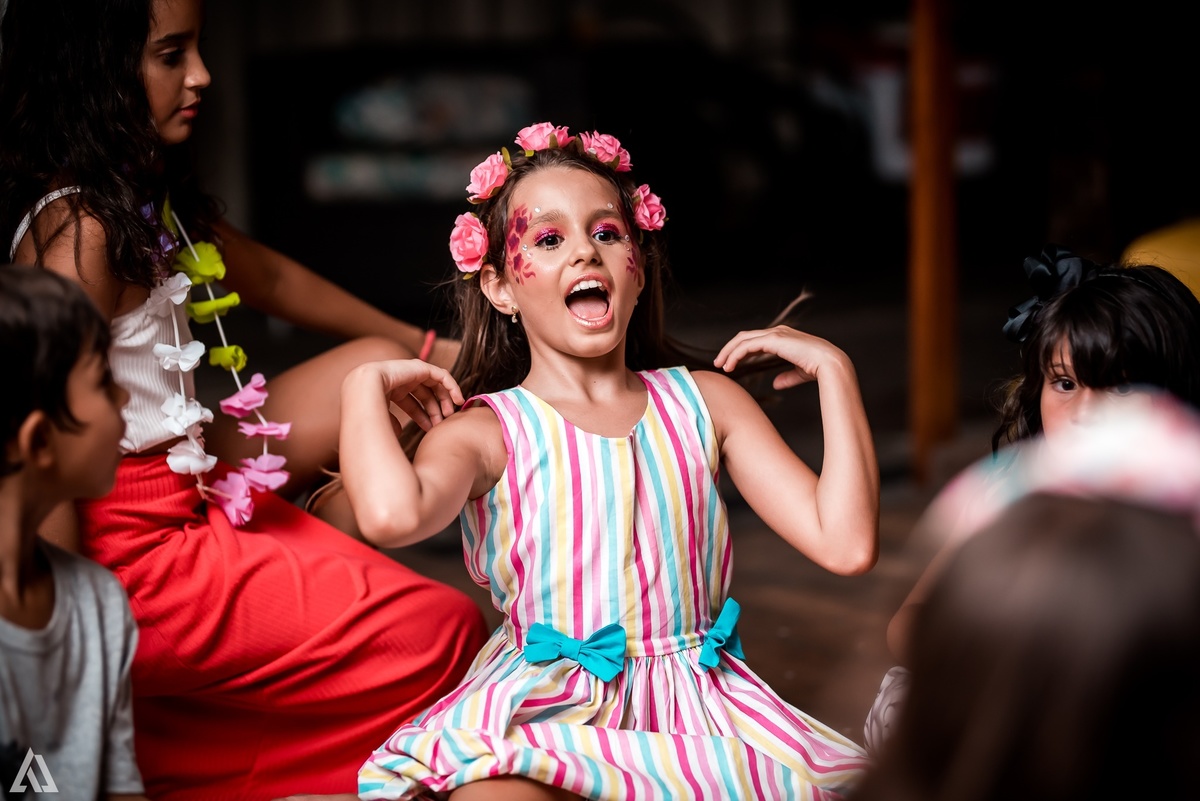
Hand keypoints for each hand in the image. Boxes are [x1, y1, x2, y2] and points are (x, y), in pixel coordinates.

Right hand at [352, 359, 464, 431]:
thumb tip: (398, 431)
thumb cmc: (366, 407)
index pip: (411, 403)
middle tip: (442, 423)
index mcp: (391, 390)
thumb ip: (390, 422)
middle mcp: (401, 379)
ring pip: (435, 384)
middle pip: (425, 394)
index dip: (422, 416)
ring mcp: (410, 371)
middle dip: (434, 409)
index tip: (430, 429)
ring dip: (444, 399)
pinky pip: (441, 375)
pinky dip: (451, 386)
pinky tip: (457, 399)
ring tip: (450, 415)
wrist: (363, 390)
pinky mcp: (420, 367)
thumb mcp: (381, 418)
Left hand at [713, 325, 850, 390]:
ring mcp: (775, 334)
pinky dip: (736, 354)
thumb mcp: (799, 373)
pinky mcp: (774, 340)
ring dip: (729, 352)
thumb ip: (787, 376)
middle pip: (745, 337)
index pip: (755, 340)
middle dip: (730, 349)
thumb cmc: (819, 369)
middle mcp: (778, 332)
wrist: (830, 364)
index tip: (731, 363)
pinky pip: (747, 346)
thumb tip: (776, 384)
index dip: (741, 350)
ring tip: (721, 365)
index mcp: (783, 337)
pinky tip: (729, 365)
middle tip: (720, 363)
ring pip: (743, 339)